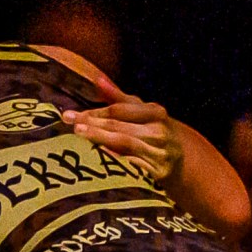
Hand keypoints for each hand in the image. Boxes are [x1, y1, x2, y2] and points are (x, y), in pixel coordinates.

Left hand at [63, 90, 182, 188]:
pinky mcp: (158, 172)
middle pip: (120, 125)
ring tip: (80, 136)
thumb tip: (97, 79)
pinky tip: (101, 156)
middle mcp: (159, 130)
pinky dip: (117, 159)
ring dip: (101, 138)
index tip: (73, 114)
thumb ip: (119, 98)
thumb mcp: (142, 112)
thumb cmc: (154, 132)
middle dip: (93, 123)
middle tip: (70, 122)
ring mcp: (160, 152)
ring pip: (125, 143)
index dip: (95, 111)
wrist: (181, 161)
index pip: (120, 110)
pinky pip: (133, 165)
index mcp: (155, 112)